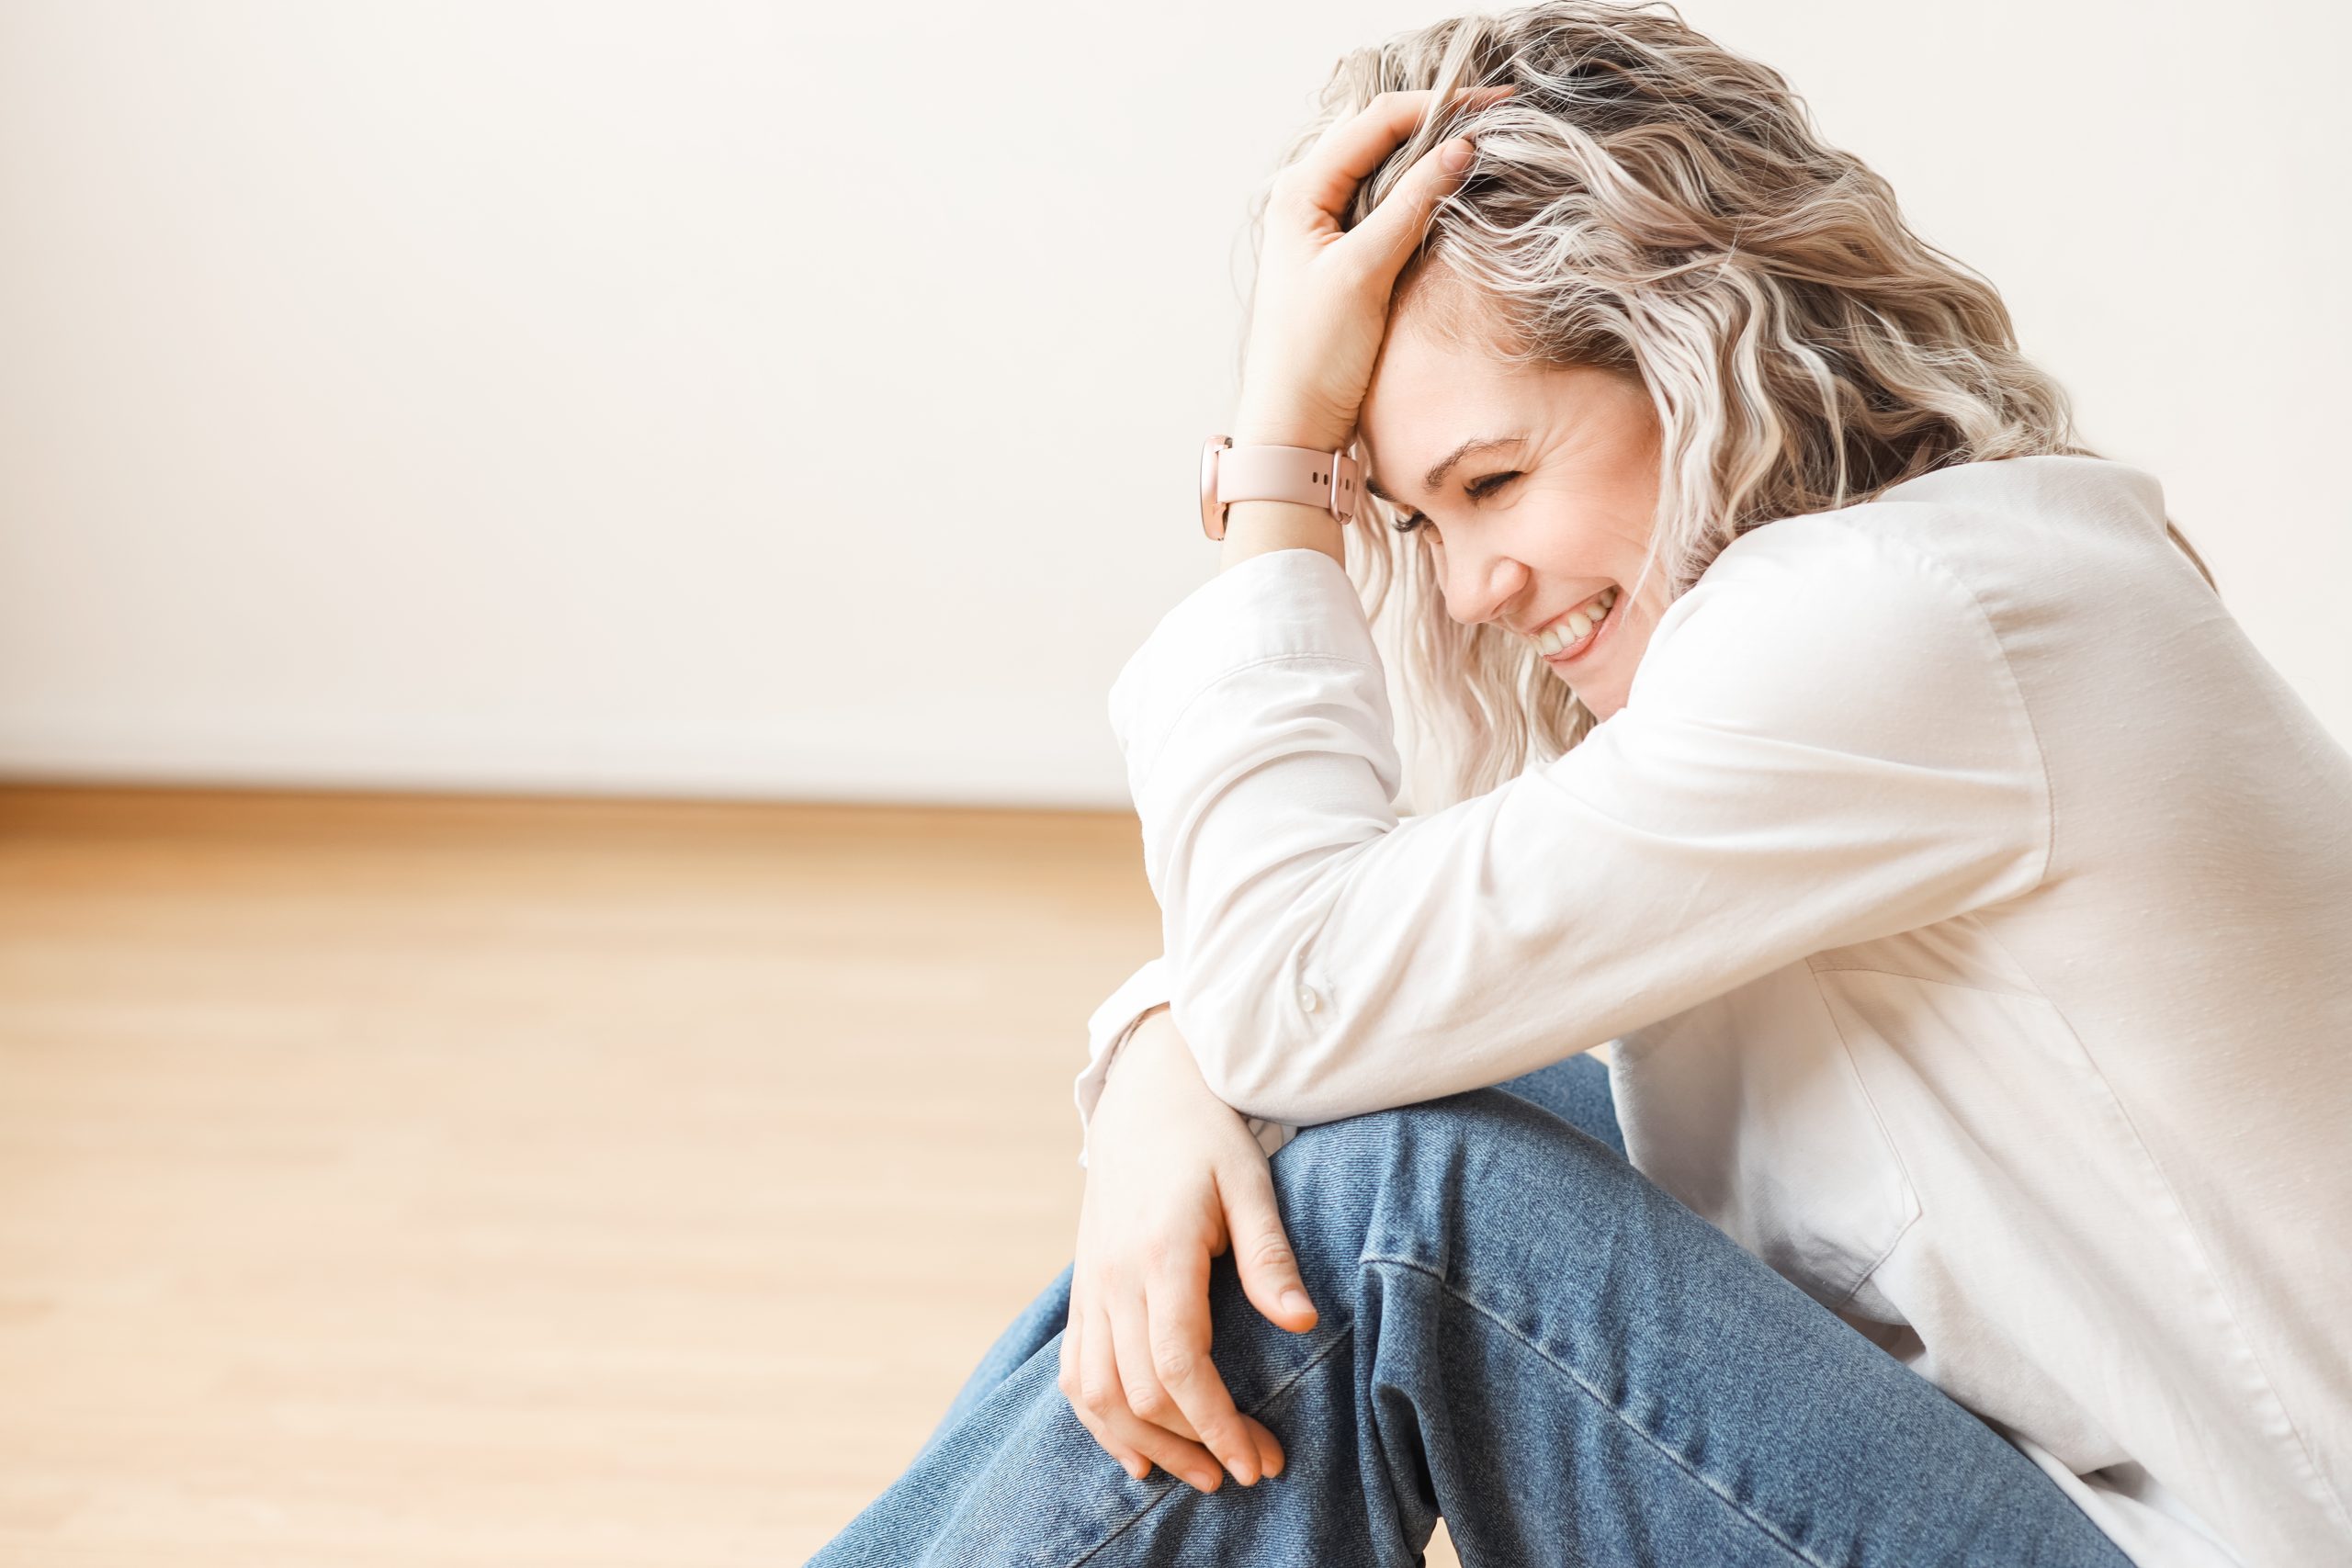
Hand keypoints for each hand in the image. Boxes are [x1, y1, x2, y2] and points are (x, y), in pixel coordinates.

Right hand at [1060, 1006, 1320, 1491]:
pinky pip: (1074, 1371)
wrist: (1144, 1089)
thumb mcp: (1250, 1182)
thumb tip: (1303, 1323)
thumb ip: (1269, 1257)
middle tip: (1249, 1470)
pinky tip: (1136, 1453)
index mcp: (1158, 1252)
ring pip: (1095, 1393)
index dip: (1216, 1423)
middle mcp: (1111, 1277)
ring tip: (1198, 1472)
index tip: (1257, 1460)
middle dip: (1194, 1444)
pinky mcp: (1082, 1288)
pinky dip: (1099, 1419)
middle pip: (1138, 1392)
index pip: (1178, 1365)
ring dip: (1144, 1444)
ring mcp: (1088, 1285)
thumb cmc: (1206, 1132)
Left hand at [1233, 86, 1513, 451]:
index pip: (1376, 120)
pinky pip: (1386, 202)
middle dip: (1438, 121)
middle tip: (1499, 119)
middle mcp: (1307, 197)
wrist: (1293, 425)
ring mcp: (1324, 225)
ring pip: (1385, 166)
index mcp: (1300, 189)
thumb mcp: (1364, 274)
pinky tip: (1454, 191)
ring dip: (1432, 153)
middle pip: (1380, 134)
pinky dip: (1421, 190)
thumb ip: (1411, 207)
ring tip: (1486, 146)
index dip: (1438, 106)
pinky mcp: (1343, 255)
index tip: (1497, 105)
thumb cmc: (1313, 355)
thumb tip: (1461, 148)